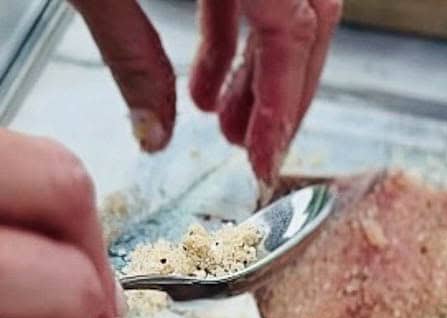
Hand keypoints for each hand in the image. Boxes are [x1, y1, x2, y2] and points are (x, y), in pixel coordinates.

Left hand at [69, 0, 341, 185]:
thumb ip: (128, 50)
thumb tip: (154, 131)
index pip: (291, 30)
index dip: (283, 105)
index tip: (268, 162)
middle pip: (306, 21)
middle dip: (284, 97)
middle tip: (259, 152)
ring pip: (284, 6)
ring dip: (258, 70)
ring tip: (226, 127)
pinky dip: (232, 33)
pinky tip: (204, 82)